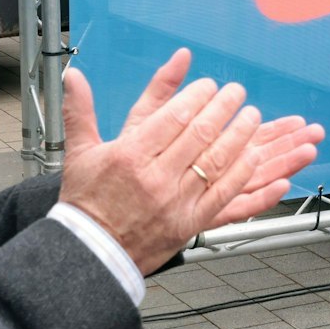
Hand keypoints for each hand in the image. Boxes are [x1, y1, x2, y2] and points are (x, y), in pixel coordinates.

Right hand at [59, 51, 321, 272]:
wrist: (90, 252)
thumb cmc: (86, 201)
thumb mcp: (80, 153)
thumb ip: (80, 111)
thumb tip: (75, 76)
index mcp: (130, 156)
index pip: (174, 117)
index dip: (198, 96)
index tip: (210, 85)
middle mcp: (155, 177)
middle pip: (201, 134)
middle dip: (224, 108)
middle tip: (237, 92)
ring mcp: (175, 202)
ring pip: (218, 161)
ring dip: (240, 135)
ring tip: (252, 116)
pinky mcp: (189, 223)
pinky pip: (225, 195)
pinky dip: (243, 173)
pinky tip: (254, 156)